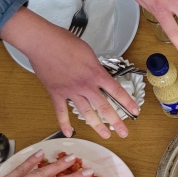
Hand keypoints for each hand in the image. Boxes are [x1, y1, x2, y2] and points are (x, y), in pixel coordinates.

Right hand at [0, 8, 138, 138]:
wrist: (42, 42)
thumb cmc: (65, 42)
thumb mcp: (89, 52)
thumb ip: (95, 67)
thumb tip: (98, 74)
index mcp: (96, 73)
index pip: (116, 91)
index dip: (127, 103)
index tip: (135, 111)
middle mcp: (86, 85)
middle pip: (104, 107)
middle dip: (116, 121)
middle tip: (124, 132)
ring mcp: (71, 91)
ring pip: (86, 112)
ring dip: (96, 125)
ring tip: (105, 135)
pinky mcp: (56, 93)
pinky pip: (61, 111)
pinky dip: (64, 123)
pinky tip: (69, 133)